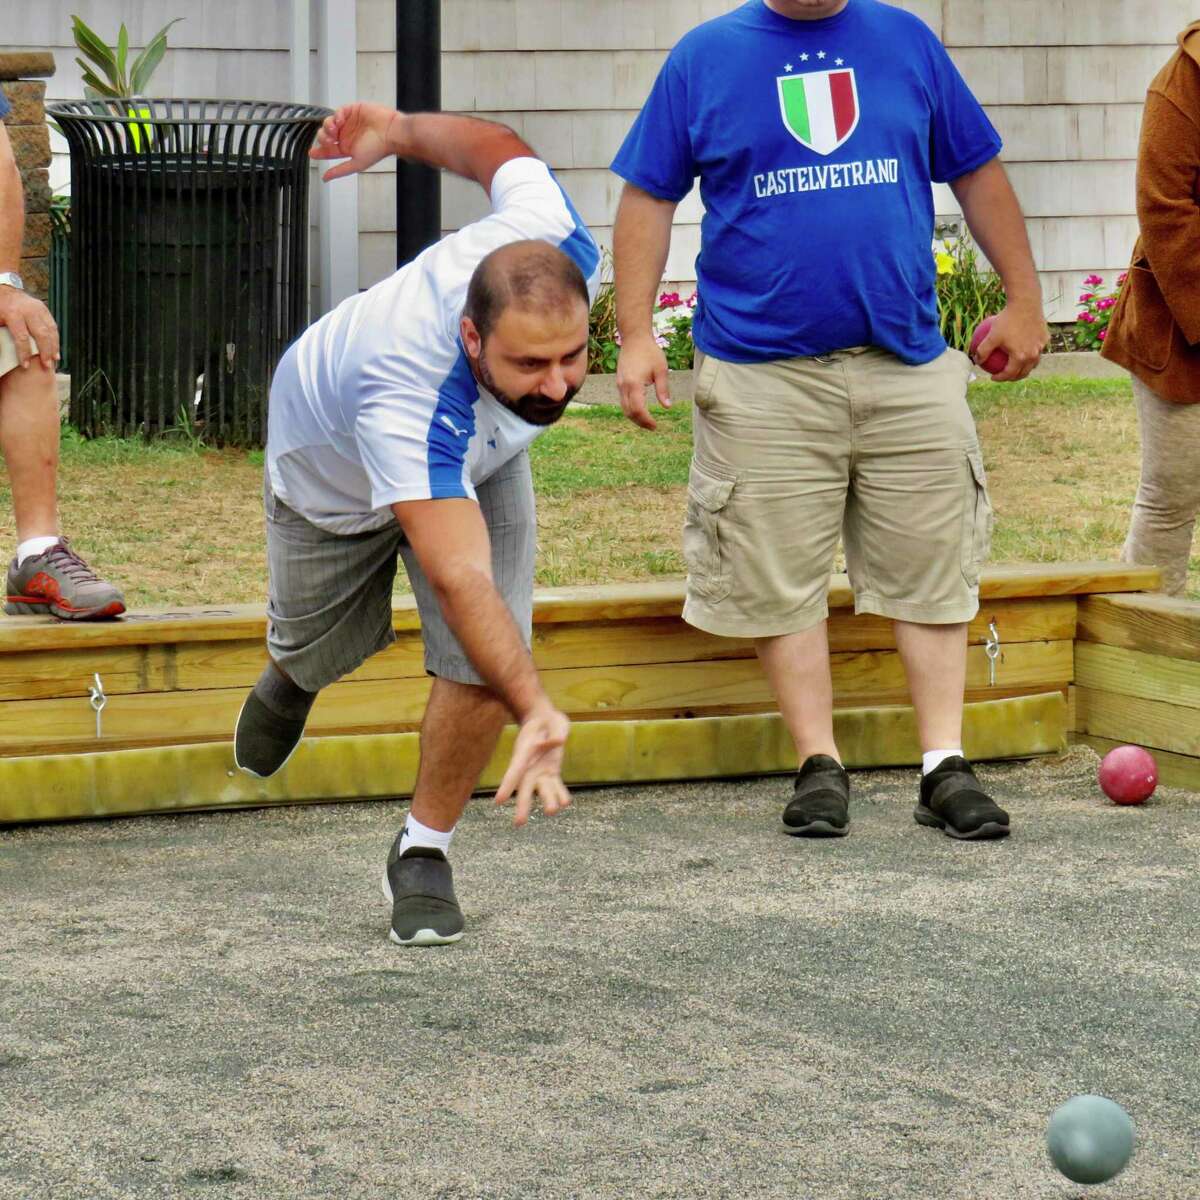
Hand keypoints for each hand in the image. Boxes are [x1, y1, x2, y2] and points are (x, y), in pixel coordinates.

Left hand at [0, 287, 58, 369]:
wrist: (5, 291)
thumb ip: (0, 336)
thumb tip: (1, 353)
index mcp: (13, 314)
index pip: (22, 337)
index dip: (24, 353)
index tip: (26, 366)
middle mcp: (29, 311)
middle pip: (42, 334)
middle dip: (45, 352)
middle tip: (47, 366)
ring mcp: (39, 309)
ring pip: (51, 330)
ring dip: (54, 347)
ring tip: (55, 360)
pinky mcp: (45, 309)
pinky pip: (53, 326)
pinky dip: (56, 339)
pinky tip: (56, 350)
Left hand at [309, 103, 402, 180]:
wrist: (390, 132)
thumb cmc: (377, 149)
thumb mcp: (356, 163)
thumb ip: (340, 170)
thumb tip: (325, 178)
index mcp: (347, 148)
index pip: (329, 150)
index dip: (319, 152)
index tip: (311, 153)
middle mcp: (347, 136)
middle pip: (326, 135)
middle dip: (323, 137)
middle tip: (328, 139)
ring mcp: (349, 123)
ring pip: (329, 122)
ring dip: (328, 126)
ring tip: (334, 129)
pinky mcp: (353, 111)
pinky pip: (339, 111)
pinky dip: (337, 115)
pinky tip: (340, 120)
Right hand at [494, 703, 570, 827]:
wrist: (544, 718)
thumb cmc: (544, 719)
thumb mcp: (551, 721)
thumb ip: (555, 733)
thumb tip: (559, 742)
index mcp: (524, 752)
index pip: (514, 772)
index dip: (507, 786)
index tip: (498, 801)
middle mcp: (530, 765)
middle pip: (525, 787)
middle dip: (523, 805)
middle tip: (519, 824)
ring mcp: (541, 769)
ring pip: (542, 789)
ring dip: (547, 801)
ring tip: (551, 812)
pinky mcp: (552, 770)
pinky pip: (555, 785)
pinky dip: (560, 794)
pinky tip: (564, 803)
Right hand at [616, 334, 670, 429]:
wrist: (634, 338)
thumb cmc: (650, 352)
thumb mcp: (661, 370)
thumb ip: (663, 389)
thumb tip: (667, 407)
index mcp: (634, 384)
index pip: (638, 409)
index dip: (646, 420)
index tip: (655, 426)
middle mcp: (624, 386)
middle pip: (629, 412)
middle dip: (640, 422)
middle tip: (653, 427)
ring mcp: (619, 384)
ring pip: (624, 408)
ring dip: (635, 417)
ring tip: (647, 422)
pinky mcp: (619, 382)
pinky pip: (623, 401)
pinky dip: (631, 409)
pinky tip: (640, 410)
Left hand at [974, 303, 1047, 382]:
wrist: (1026, 303)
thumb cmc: (1007, 319)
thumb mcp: (991, 336)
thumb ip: (983, 350)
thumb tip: (977, 361)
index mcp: (1021, 357)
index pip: (1009, 374)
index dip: (1000, 378)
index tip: (993, 377)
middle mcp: (1034, 355)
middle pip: (1024, 372)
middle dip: (1014, 377)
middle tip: (1005, 375)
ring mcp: (1041, 347)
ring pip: (1033, 362)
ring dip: (1024, 367)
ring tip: (1015, 365)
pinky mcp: (1046, 338)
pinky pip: (1037, 349)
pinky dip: (1030, 352)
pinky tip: (1022, 348)